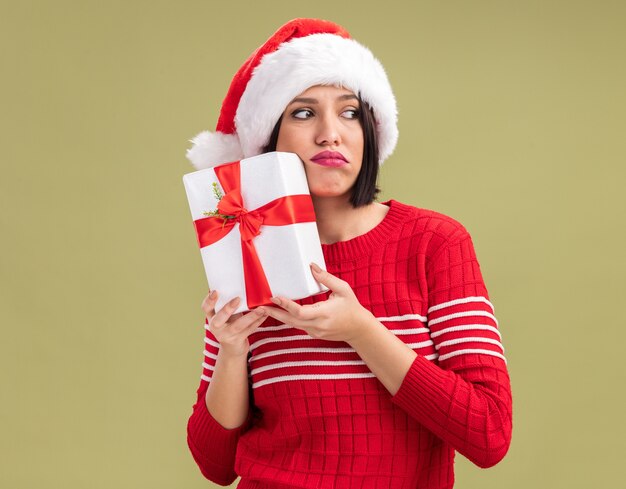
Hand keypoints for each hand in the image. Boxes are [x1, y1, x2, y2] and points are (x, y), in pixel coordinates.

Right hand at [202, 290, 268, 357]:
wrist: (232, 348)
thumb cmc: (229, 325)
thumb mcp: (225, 316)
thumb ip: (228, 304)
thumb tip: (240, 285)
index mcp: (211, 317)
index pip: (206, 308)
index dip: (209, 300)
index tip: (215, 291)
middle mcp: (216, 327)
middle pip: (219, 318)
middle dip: (228, 308)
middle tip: (238, 299)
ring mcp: (226, 335)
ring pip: (238, 326)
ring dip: (251, 316)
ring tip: (261, 309)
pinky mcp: (238, 340)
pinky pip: (249, 330)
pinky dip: (259, 321)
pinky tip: (266, 314)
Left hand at [258, 263, 374, 343]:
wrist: (359, 329)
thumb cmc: (352, 307)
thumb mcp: (343, 289)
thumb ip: (327, 278)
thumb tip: (311, 266)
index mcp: (324, 313)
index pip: (301, 311)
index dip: (286, 305)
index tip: (275, 297)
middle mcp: (317, 325)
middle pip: (291, 320)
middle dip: (274, 313)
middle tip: (259, 306)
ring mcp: (315, 331)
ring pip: (292, 324)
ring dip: (278, 317)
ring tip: (264, 309)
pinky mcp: (314, 333)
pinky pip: (298, 326)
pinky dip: (288, 319)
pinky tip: (279, 313)